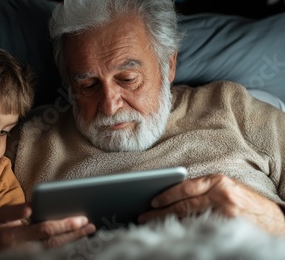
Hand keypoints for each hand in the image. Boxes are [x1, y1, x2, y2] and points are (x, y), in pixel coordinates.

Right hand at [0, 203, 95, 258]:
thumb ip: (16, 210)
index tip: (80, 218)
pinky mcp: (31, 259)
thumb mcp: (0, 216)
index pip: (45, 230)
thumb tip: (33, 204)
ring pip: (55, 252)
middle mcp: (23, 250)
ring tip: (88, 234)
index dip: (64, 225)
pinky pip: (51, 256)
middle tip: (90, 226)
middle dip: (74, 234)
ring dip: (73, 243)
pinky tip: (76, 243)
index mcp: (15, 235)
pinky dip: (65, 250)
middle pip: (54, 243)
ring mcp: (28, 257)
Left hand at [138, 174, 284, 234]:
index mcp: (219, 181)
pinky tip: (174, 234)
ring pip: (189, 217)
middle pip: (184, 203)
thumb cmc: (249, 204)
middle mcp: (222, 194)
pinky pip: (201, 228)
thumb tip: (174, 196)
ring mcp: (226, 212)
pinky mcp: (229, 226)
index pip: (186, 187)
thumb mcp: (228, 189)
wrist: (277, 221)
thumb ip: (205, 190)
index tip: (152, 200)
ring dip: (168, 222)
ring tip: (152, 225)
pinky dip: (185, 231)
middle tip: (144, 216)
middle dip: (161, 210)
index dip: (167, 194)